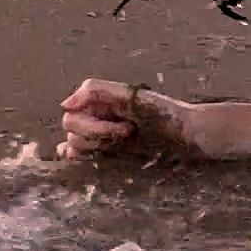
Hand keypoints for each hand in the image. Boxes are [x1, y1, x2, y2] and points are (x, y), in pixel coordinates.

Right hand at [61, 79, 199, 160]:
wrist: (186, 135)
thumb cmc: (163, 112)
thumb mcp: (131, 95)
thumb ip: (95, 91)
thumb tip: (64, 105)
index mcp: (97, 104)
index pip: (71, 116)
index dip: (93, 124)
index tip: (125, 124)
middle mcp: (93, 119)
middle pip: (70, 131)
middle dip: (99, 134)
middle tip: (130, 132)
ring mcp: (98, 139)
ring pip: (73, 146)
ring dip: (99, 146)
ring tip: (127, 141)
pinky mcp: (105, 156)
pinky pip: (78, 159)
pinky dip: (79, 159)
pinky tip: (97, 156)